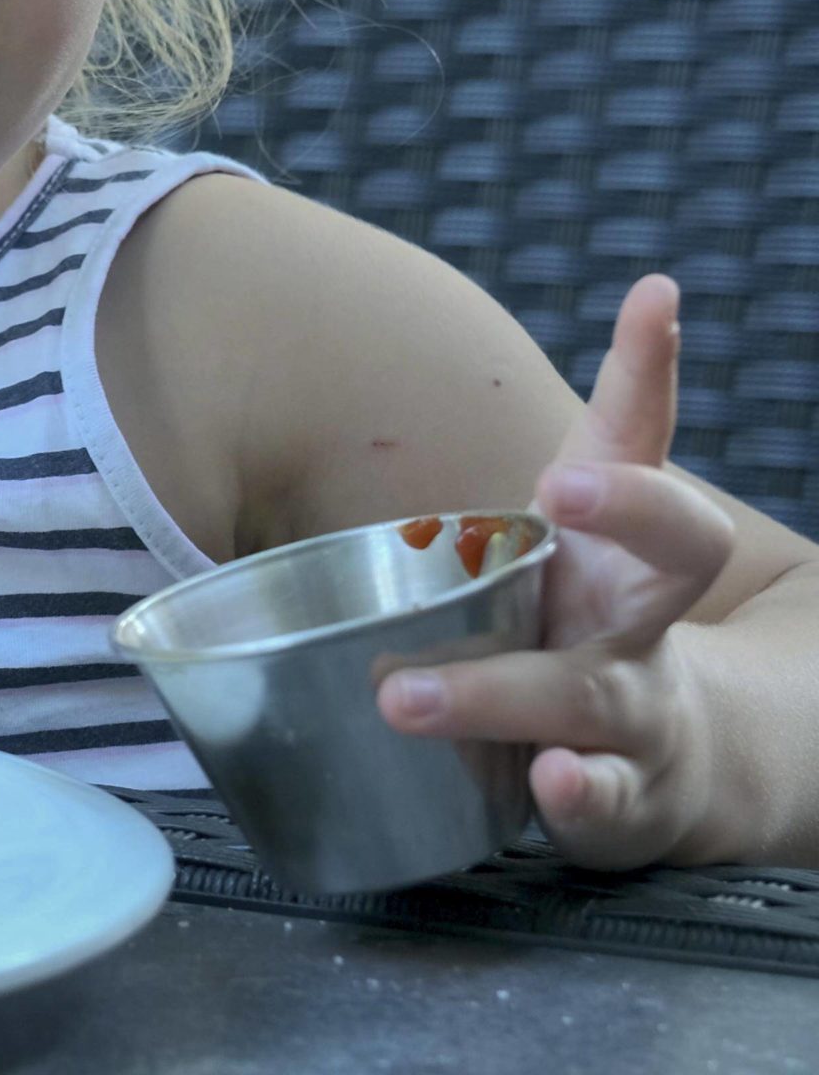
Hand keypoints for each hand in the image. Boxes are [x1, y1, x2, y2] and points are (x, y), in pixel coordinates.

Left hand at [376, 274, 738, 867]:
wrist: (671, 756)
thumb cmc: (593, 613)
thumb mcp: (587, 517)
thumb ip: (602, 419)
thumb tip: (647, 287)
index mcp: (629, 545)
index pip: (654, 445)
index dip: (652, 375)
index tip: (652, 302)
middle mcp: (647, 620)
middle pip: (679, 553)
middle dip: (632, 509)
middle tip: (562, 481)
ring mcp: (636, 709)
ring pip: (586, 696)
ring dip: (497, 693)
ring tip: (406, 697)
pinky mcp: (618, 793)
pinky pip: (601, 797)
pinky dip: (575, 793)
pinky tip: (547, 782)